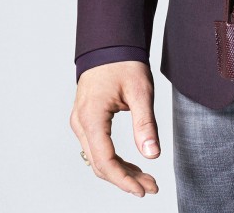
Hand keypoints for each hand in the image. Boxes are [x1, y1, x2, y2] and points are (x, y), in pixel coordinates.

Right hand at [70, 60, 159, 196]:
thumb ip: (145, 123)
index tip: (143, 190)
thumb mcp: (140, 91)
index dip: (124, 180)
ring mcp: (80, 122)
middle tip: (151, 187)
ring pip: (97, 158)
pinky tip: (132, 165)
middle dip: (125, 179)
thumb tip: (153, 155)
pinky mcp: (86, 120)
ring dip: (120, 172)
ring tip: (146, 179)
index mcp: (91, 117)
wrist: (110, 43)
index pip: (105, 161)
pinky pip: (97, 148)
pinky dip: (114, 159)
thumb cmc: (124, 63)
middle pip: (100, 164)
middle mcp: (80, 123)